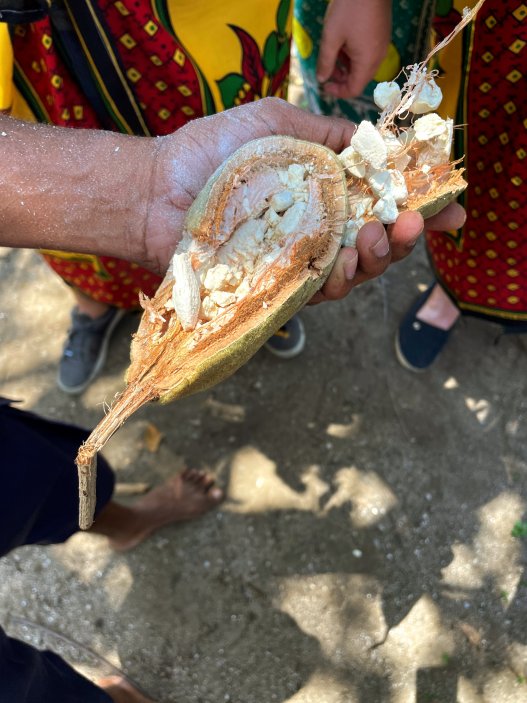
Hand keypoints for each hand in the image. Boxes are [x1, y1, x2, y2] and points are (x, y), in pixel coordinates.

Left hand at [144, 98, 465, 303]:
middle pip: (375, 245)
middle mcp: (316, 229)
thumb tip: (372, 139)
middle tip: (410, 225)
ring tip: (377, 240)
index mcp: (323, 192)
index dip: (416, 208)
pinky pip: (316, 291)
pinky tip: (344, 266)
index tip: (449, 208)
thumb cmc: (211, 151)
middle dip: (401, 238)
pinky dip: (338, 281)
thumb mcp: (275, 120)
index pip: (379, 203)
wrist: (159, 188)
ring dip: (375, 260)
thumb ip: (325, 132)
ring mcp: (297, 260)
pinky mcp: (275, 286)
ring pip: (353, 273)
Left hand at [316, 0, 391, 98]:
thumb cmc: (349, 9)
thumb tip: (320, 79)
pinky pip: (367, 54)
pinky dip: (354, 55)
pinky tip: (344, 41)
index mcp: (367, 62)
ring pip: (362, 66)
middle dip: (340, 78)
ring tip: (333, 51)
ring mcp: (382, 46)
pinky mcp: (382, 36)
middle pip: (358, 79)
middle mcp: (378, 58)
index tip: (324, 85)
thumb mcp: (331, 37)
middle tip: (326, 67)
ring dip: (346, 65)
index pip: (353, 90)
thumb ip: (325, 61)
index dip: (337, 92)